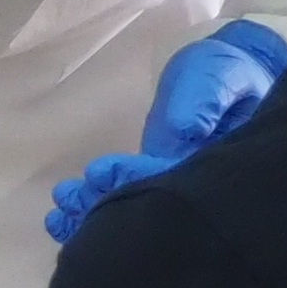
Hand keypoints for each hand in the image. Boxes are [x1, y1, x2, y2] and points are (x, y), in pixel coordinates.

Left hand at [44, 17, 286, 242]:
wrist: (229, 71)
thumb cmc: (226, 71)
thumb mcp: (218, 78)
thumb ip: (199, 104)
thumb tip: (179, 136)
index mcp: (213, 161)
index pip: (169, 178)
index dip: (133, 177)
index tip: (98, 173)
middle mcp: (192, 179)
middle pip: (148, 203)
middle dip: (104, 205)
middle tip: (66, 204)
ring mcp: (173, 179)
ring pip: (134, 203)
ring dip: (94, 211)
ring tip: (57, 217)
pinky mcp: (158, 173)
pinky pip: (128, 193)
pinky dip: (97, 203)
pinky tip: (64, 217)